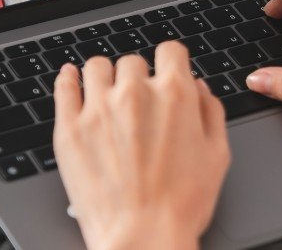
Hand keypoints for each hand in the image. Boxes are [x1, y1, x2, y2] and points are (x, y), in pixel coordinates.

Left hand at [53, 41, 230, 249]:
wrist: (143, 239)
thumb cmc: (181, 205)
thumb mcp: (217, 155)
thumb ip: (211, 111)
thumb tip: (199, 88)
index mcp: (174, 94)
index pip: (170, 50)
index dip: (171, 61)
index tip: (166, 71)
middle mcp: (135, 93)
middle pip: (133, 61)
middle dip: (139, 77)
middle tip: (139, 102)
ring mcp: (98, 108)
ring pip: (97, 66)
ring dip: (105, 76)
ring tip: (107, 94)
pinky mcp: (70, 129)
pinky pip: (64, 87)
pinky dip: (68, 79)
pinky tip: (71, 78)